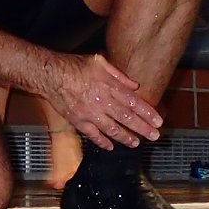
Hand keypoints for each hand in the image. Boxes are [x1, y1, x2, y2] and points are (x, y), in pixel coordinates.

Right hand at [40, 52, 162, 148]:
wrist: (50, 75)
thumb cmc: (74, 66)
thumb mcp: (99, 61)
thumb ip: (118, 74)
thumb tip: (134, 85)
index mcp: (108, 85)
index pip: (133, 101)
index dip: (147, 112)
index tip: (158, 121)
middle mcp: (102, 101)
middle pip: (126, 117)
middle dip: (143, 128)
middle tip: (155, 136)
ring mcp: (90, 113)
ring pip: (112, 129)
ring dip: (126, 137)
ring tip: (137, 143)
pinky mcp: (78, 121)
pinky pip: (93, 135)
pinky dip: (103, 142)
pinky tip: (111, 146)